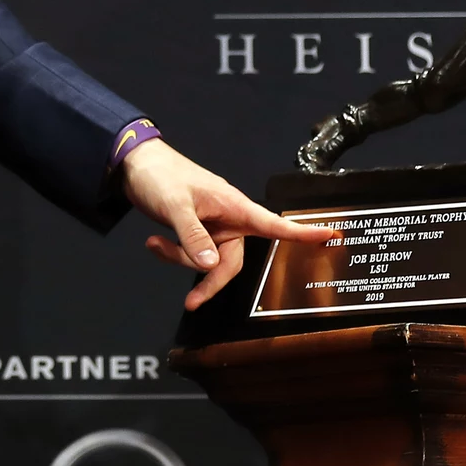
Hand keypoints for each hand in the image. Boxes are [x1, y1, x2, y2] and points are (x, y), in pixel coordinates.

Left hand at [120, 138, 337, 309]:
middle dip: (210, 280)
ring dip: (182, 259)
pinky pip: (194, 253)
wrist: (134, 164)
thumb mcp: (176, 207)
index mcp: (234, 207)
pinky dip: (174, 252)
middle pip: (232, 262)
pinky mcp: (197, 230)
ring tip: (155, 243)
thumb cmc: (160, 176)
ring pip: (209, 260)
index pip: (274, 224)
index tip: (331, 236)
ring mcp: (212, 226)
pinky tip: (154, 241)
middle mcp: (228, 219)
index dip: (303, 233)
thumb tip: (211, 266)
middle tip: (192, 301)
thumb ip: (193, 236)